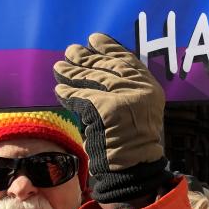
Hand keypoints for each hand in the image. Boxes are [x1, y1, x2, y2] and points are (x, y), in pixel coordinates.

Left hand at [54, 33, 167, 204]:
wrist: (133, 168)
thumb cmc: (131, 143)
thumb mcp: (135, 112)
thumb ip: (123, 92)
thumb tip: (95, 69)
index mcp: (150, 88)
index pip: (128, 60)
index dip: (109, 48)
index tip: (94, 39)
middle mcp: (141, 90)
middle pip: (107, 67)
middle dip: (86, 58)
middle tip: (71, 51)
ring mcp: (125, 99)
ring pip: (92, 80)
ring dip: (72, 72)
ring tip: (58, 66)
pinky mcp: (106, 109)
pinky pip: (81, 96)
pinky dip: (68, 93)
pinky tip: (59, 89)